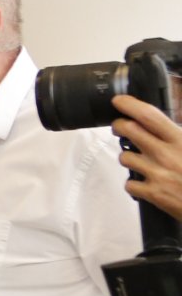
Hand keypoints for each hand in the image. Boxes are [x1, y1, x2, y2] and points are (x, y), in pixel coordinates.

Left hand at [114, 95, 181, 220]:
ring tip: (140, 160)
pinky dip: (134, 184)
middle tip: (121, 127)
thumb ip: (177, 135)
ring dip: (129, 157)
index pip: (149, 116)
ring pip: (124, 157)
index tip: (119, 101)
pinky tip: (144, 182)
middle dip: (119, 126)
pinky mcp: (153, 194)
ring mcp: (157, 174)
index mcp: (180, 140)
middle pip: (128, 130)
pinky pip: (129, 184)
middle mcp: (166, 155)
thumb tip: (158, 124)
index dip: (130, 105)